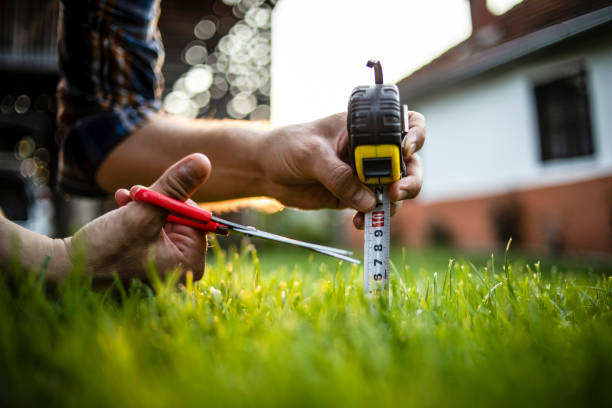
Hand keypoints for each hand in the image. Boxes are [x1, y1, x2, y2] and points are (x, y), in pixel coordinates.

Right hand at [70, 154, 211, 280]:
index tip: (150, 192)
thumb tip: (203, 161)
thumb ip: (175, 186)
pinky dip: (138, 220)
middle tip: (134, 191)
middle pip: (181, 221)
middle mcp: (182, 272)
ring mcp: (165, 271)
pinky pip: (152, 236)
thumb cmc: (106, 248)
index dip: (173, 200)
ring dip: (145, 206)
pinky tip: (121, 207)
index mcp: (189, 263)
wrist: (65, 272)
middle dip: (157, 202)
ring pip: (164, 224)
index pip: (197, 219)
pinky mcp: (148, 267)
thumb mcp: (143, 211)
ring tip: (124, 199)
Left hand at [259, 112, 424, 228]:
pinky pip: (374, 209)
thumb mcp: (310, 156)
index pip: (404, 124)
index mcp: (364, 127)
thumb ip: (338, 176)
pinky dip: (373, 218)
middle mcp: (371, 150)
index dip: (414, 136)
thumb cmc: (287, 148)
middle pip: (409, 163)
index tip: (405, 150)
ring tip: (374, 213)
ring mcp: (365, 174)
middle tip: (395, 193)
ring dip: (392, 204)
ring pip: (396, 189)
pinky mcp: (355, 195)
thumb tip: (369, 201)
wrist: (266, 171)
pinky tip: (359, 222)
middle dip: (410, 180)